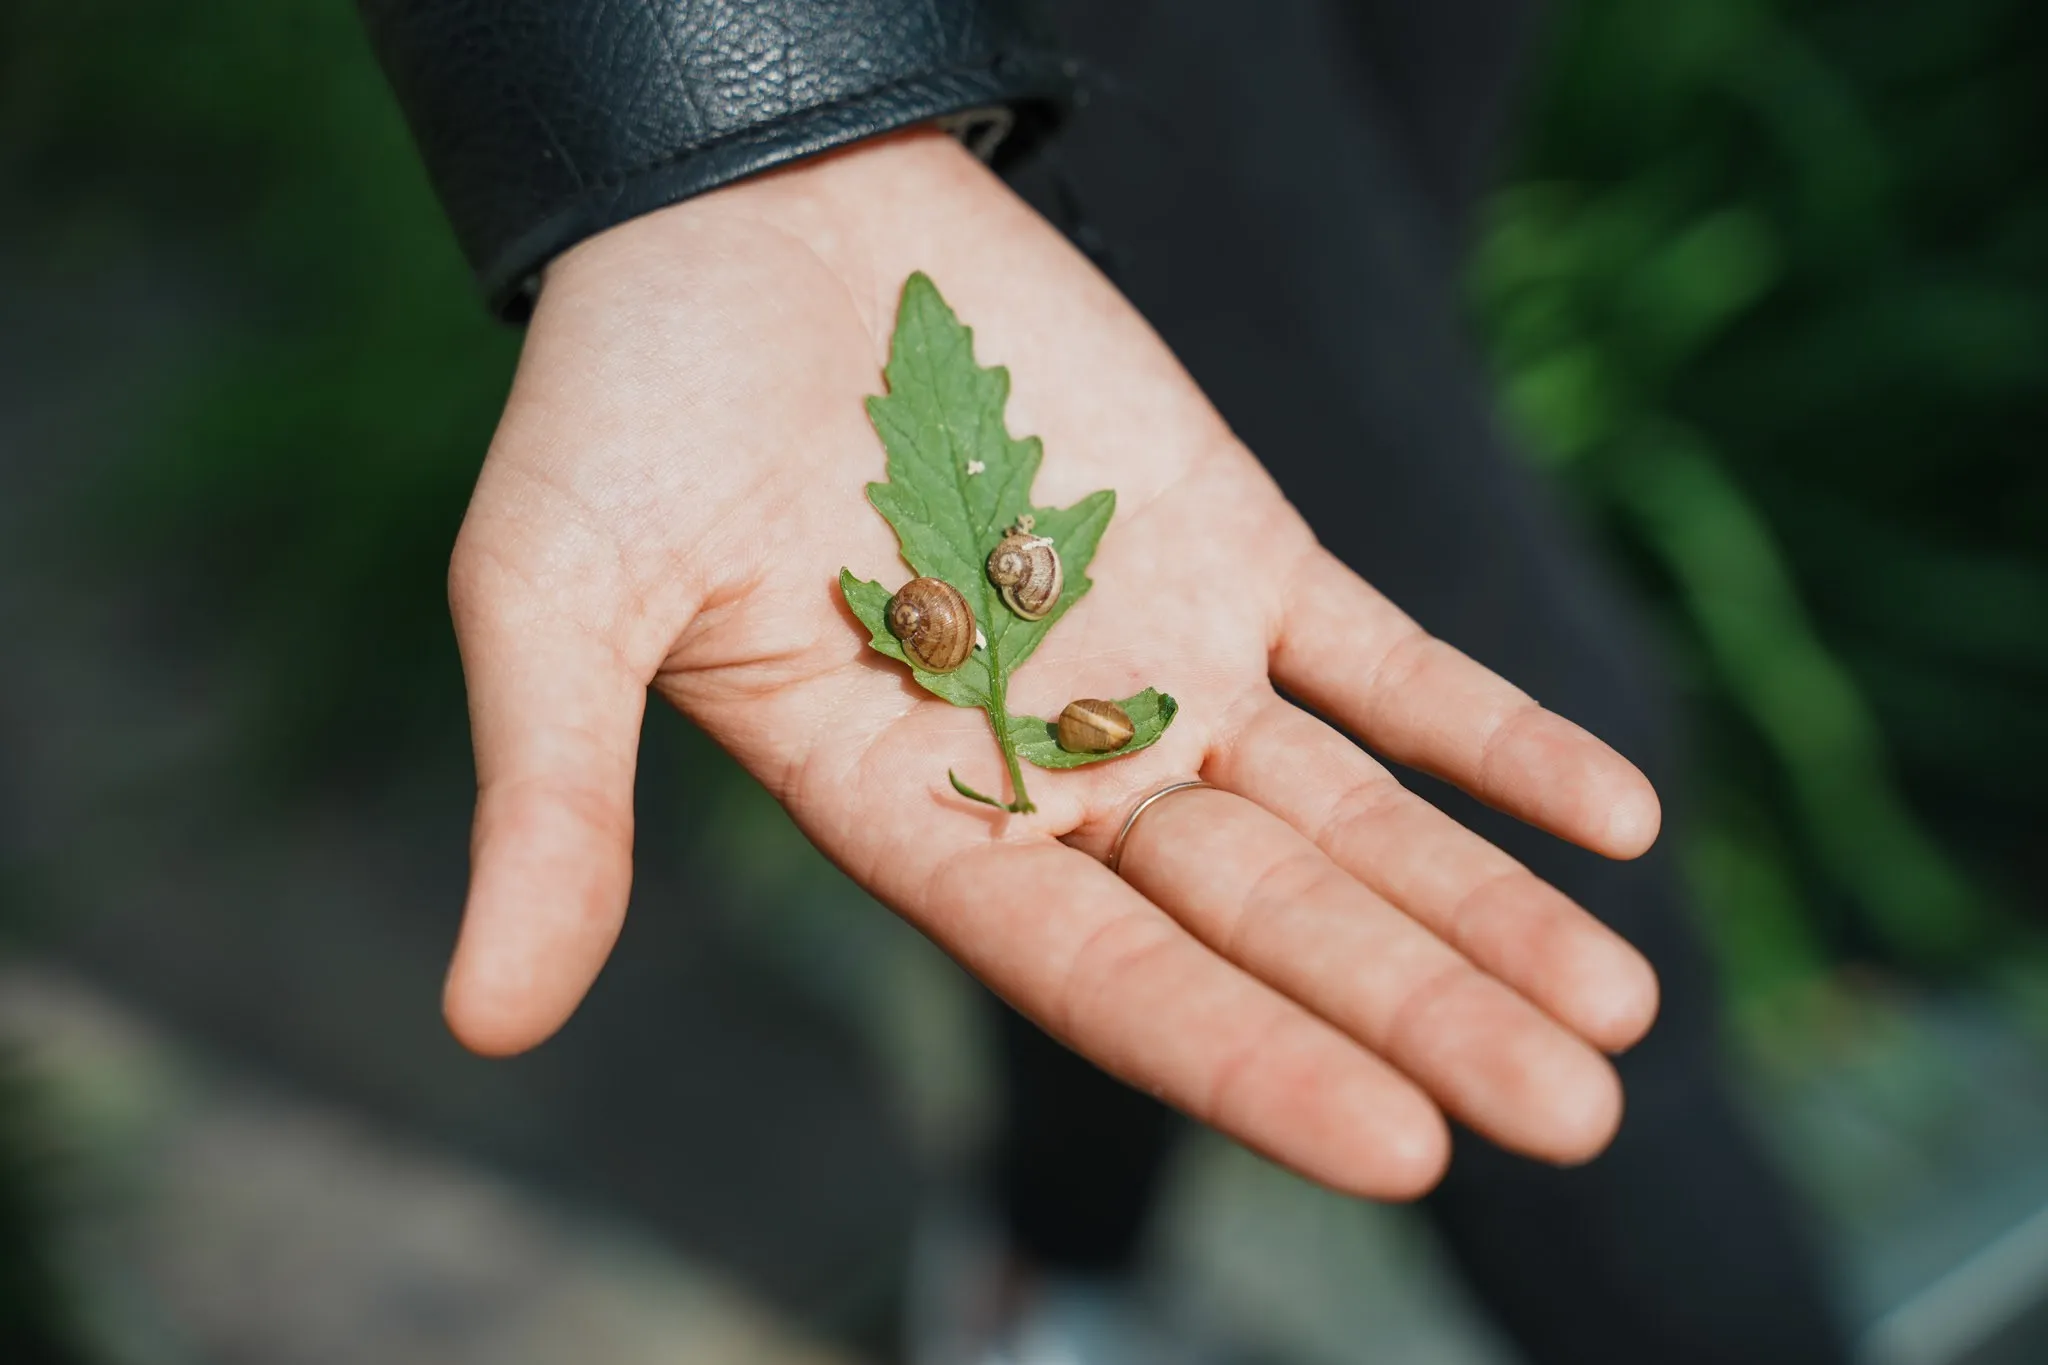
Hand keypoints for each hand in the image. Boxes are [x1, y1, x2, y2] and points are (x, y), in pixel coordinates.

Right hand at [443, 130, 1661, 1196]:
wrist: (748, 207)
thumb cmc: (623, 402)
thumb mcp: (551, 597)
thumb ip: (553, 801)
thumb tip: (480, 1025)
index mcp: (912, 812)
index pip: (1098, 973)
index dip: (1243, 1055)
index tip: (1398, 1143)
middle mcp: (1057, 766)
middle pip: (1262, 920)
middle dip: (1416, 1013)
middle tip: (1574, 1118)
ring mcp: (1162, 657)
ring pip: (1347, 813)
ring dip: (1483, 902)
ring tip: (1621, 1009)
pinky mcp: (1235, 545)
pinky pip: (1385, 654)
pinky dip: (1493, 728)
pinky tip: (1613, 816)